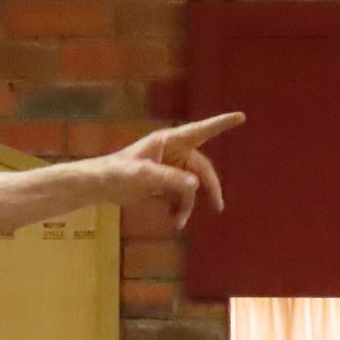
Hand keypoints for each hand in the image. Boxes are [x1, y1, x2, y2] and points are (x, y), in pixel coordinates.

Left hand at [93, 111, 242, 228]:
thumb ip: (169, 178)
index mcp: (169, 141)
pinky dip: (178, 208)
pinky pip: (180, 196)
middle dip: (209, 187)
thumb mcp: (142, 174)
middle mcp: (173, 153)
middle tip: (218, 206)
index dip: (221, 124)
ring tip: (179, 223)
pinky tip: (173, 221)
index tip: (241, 116)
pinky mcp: (163, 184)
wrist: (98, 186)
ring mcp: (169, 169)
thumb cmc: (116, 171)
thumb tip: (196, 185)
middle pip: (201, 168)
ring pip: (191, 186)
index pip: (200, 131)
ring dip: (187, 205)